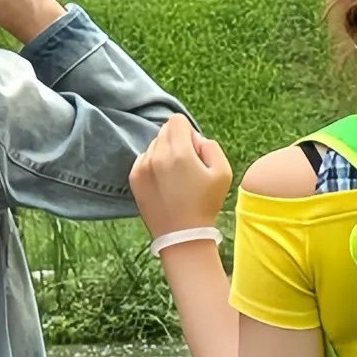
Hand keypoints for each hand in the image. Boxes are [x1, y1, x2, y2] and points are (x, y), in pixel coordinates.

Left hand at [131, 114, 232, 237]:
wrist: (181, 236)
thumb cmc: (205, 204)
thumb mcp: (222, 172)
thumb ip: (210, 145)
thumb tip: (195, 139)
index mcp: (179, 152)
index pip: (176, 120)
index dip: (188, 132)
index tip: (194, 151)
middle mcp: (156, 155)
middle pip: (164, 130)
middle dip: (177, 141)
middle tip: (186, 166)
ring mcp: (142, 166)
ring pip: (153, 144)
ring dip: (164, 153)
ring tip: (174, 178)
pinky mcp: (134, 178)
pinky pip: (144, 159)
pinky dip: (153, 165)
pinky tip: (163, 184)